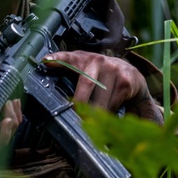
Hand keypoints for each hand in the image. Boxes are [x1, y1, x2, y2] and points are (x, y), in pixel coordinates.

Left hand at [42, 50, 157, 119]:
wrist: (132, 74)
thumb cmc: (100, 75)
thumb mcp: (85, 71)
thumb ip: (71, 78)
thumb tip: (55, 100)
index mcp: (82, 59)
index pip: (68, 57)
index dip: (57, 59)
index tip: (46, 61)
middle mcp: (97, 61)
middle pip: (86, 83)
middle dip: (79, 102)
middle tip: (75, 115)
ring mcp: (112, 69)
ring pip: (100, 98)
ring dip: (94, 113)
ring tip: (90, 120)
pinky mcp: (124, 82)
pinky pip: (112, 103)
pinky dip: (107, 113)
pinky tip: (106, 114)